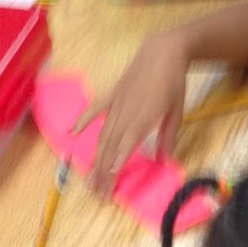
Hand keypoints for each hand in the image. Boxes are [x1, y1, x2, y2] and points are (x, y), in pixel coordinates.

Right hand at [78, 33, 188, 195]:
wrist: (163, 51)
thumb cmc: (173, 83)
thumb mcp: (177, 112)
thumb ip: (168, 136)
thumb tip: (164, 160)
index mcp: (143, 118)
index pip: (126, 144)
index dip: (116, 160)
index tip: (109, 178)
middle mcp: (125, 113)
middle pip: (110, 147)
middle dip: (103, 172)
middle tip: (98, 195)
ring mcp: (115, 104)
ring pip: (101, 135)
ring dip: (95, 159)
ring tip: (89, 180)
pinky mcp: (111, 95)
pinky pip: (94, 110)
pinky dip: (82, 121)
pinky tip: (71, 133)